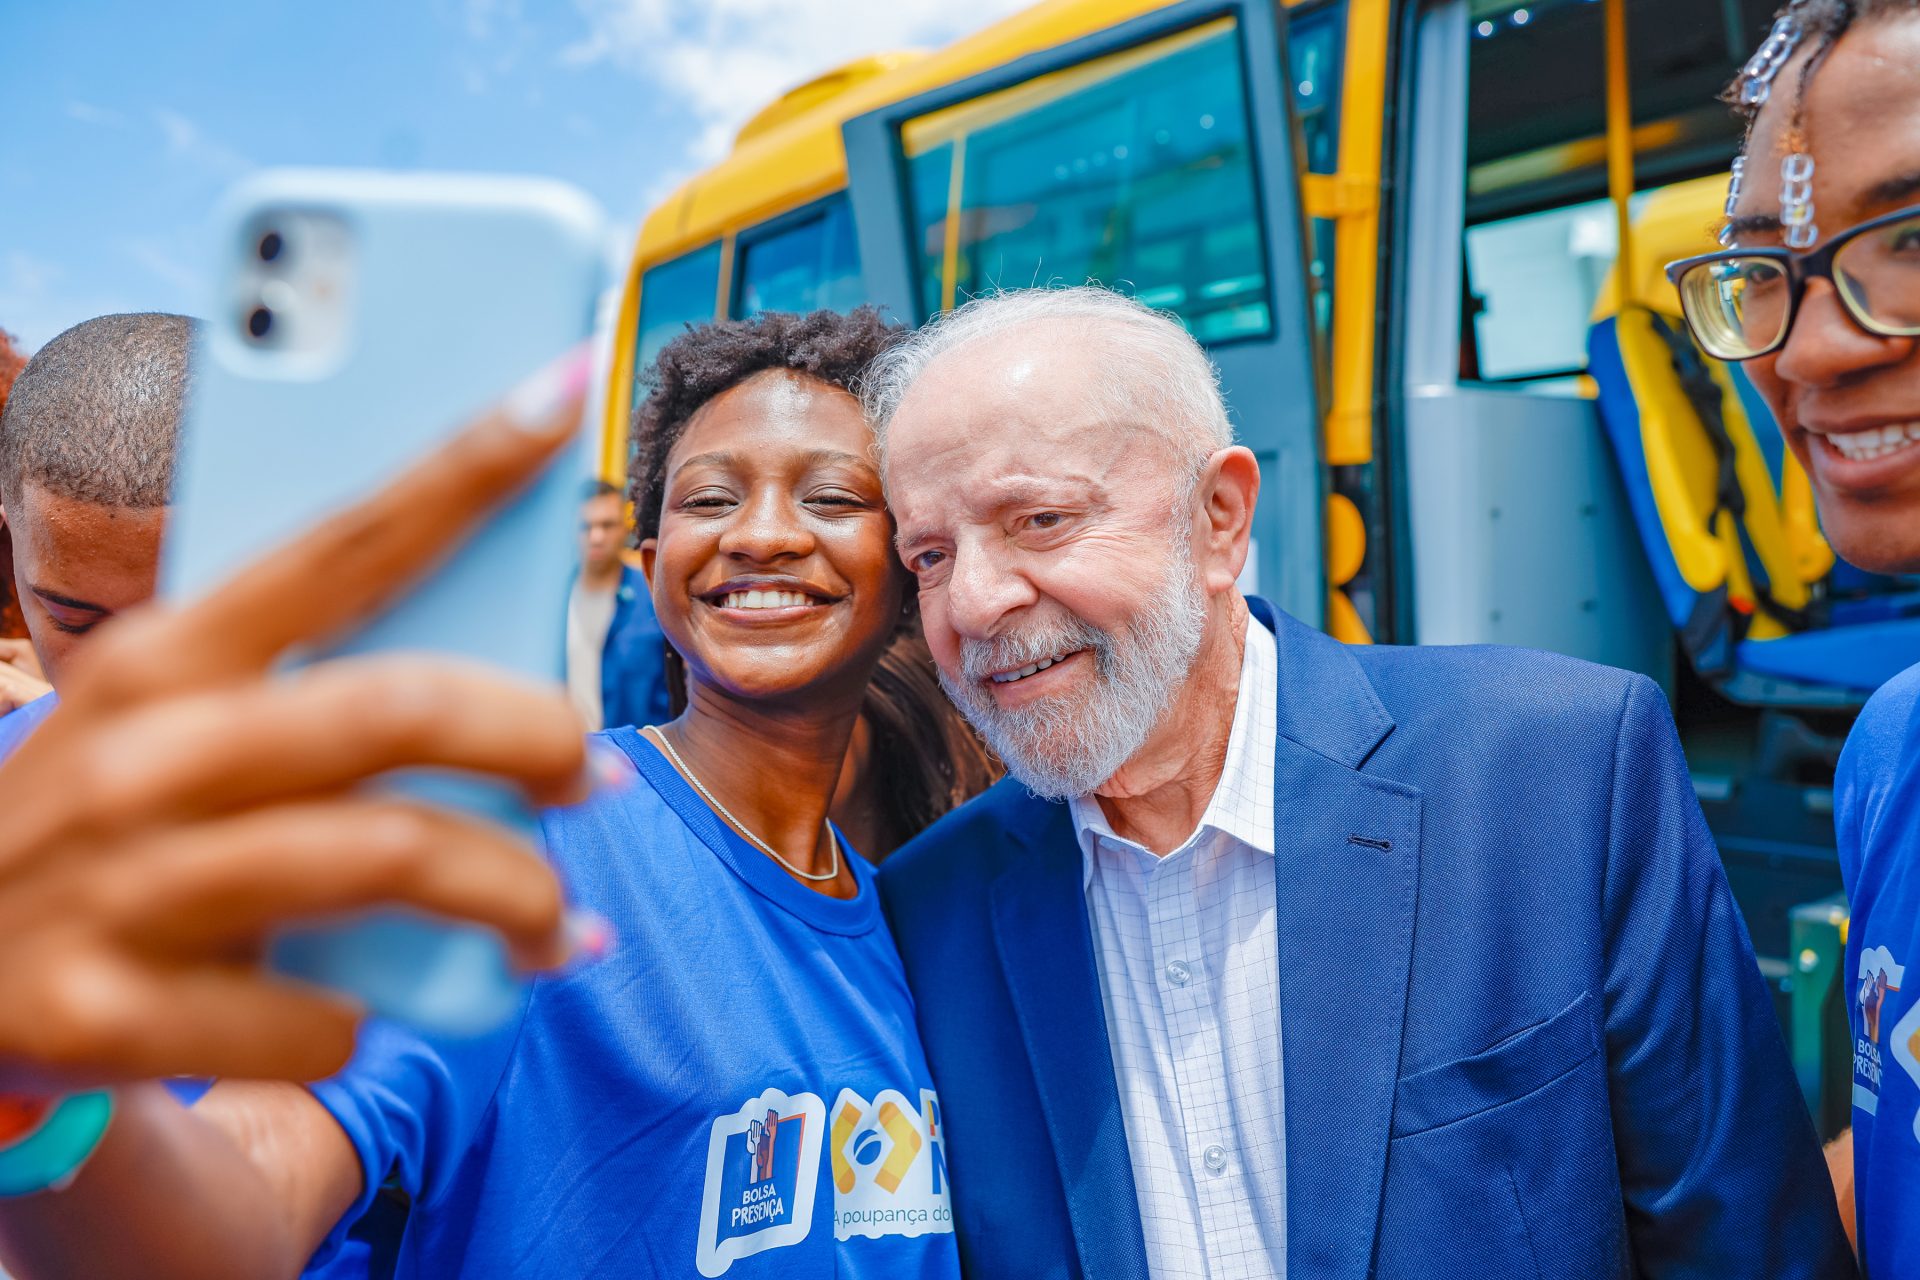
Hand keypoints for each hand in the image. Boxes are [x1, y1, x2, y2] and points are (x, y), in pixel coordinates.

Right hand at [0, 351, 592, 1090]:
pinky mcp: (107, 1011)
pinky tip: (371, 1016)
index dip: (463, 466)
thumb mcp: (170, 724)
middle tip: (591, 776)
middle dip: (540, 738)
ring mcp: (122, 883)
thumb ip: (303, 686)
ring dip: (515, 897)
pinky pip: (318, 1017)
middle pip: (402, 707)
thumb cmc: (108, 825)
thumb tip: (506, 672)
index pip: (343, 540)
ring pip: (395, 858)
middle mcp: (145, 751)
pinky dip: (372, 1020)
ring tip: (555, 926)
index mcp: (168, 654)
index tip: (564, 386)